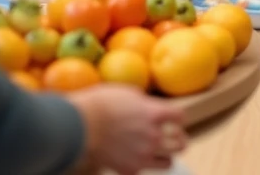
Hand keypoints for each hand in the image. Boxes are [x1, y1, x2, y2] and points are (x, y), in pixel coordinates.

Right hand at [67, 84, 186, 174]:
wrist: (78, 125)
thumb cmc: (100, 104)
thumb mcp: (129, 92)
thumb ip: (145, 102)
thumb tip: (149, 106)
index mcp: (156, 113)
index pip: (181, 117)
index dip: (178, 118)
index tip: (175, 119)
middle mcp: (154, 135)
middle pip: (180, 143)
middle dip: (179, 139)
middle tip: (175, 138)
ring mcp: (143, 154)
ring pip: (169, 161)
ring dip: (166, 155)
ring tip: (161, 152)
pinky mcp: (130, 169)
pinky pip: (145, 171)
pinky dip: (143, 166)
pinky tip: (138, 160)